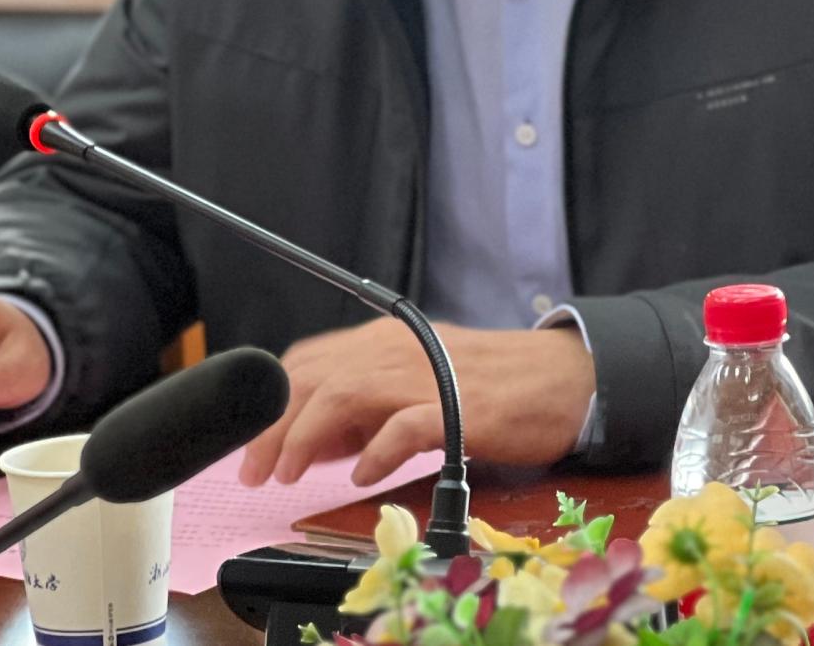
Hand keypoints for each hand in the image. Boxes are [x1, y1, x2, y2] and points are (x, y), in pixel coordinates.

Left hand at [237, 319, 595, 487]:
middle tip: (255, 472)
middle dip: (274, 427)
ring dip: (308, 436)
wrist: (561, 377)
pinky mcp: (461, 407)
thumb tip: (310, 444)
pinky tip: (362, 475)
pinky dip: (376, 450)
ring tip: (291, 474)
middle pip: (314, 378)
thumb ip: (362, 408)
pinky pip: (406, 425)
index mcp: (382, 339)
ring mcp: (428, 374)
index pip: (305, 362)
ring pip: (346, 394)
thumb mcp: (413, 384)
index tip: (252, 450)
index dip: (270, 405)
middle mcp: (396, 347)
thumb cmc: (488, 385)